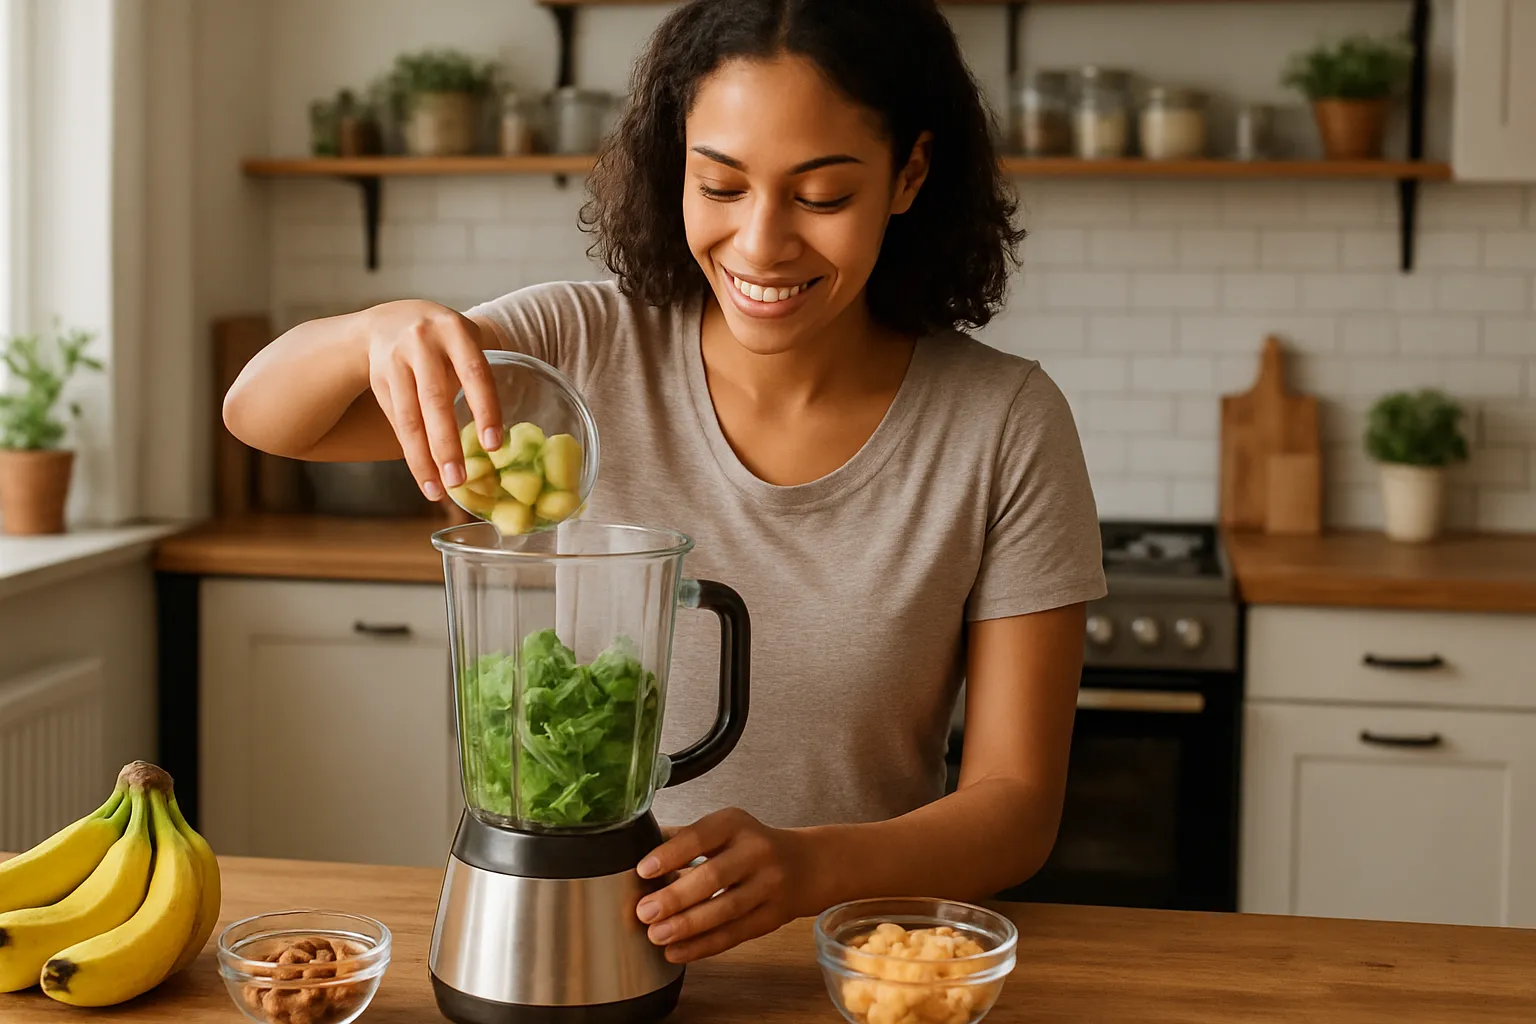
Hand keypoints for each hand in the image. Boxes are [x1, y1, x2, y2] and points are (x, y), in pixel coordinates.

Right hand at [363, 300, 503, 500]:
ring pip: (409, 418)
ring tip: (438, 490)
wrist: (388, 322)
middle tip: (460, 481)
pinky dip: (411, 451)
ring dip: (423, 459)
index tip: (493, 446)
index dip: (485, 411)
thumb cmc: (443, 340)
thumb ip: (478, 376)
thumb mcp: (464, 341)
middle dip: (446, 445)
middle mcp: (421, 343)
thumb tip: (500, 438)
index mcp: (454, 330)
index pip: (474, 374)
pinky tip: (424, 475)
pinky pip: (397, 422)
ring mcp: (395, 361)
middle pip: (434, 401)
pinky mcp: (378, 380)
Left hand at [635, 808, 816, 963]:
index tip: (643, 870)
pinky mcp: (772, 917)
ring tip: (657, 936)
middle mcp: (755, 852)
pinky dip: (703, 946)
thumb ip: (683, 839)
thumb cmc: (750, 845)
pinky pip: (734, 934)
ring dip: (687, 926)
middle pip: (713, 877)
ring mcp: (768, 886)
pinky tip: (677, 951)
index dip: (671, 854)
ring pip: (725, 909)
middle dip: (675, 897)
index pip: (700, 836)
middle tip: (644, 912)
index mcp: (735, 824)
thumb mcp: (723, 828)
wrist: (805, 865)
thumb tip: (636, 852)